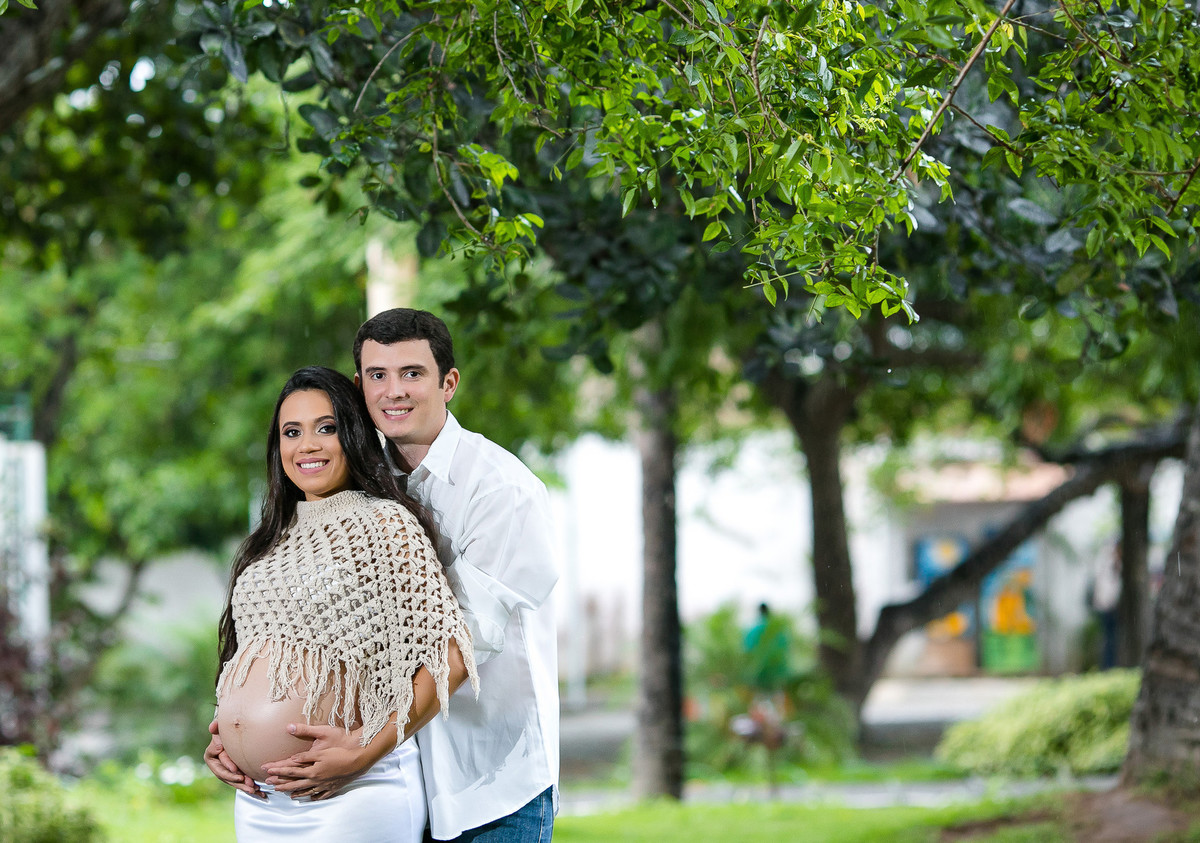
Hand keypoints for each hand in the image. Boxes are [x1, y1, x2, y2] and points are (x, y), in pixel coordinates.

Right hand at [203, 719, 263, 798]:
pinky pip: (242, 783)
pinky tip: (260, 793)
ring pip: (235, 782)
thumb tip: (212, 727)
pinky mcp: (236, 774)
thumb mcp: (220, 727)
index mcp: (211, 757)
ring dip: (244, 787)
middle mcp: (218, 766)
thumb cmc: (225, 729)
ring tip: (254, 789)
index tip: (236, 769)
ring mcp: (227, 771)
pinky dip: (250, 788)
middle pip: (227, 777)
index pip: (219, 765)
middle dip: (237, 781)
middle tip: (247, 783)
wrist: (234, 734)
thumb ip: (216, 726)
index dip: (227, 768)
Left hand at [260, 722, 393, 800]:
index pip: (290, 770)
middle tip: (270, 784)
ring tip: (286, 794)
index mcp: (312, 769)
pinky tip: (309, 797)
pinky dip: (313, 796)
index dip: (277, 769)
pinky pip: (320, 794)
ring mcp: (325, 785)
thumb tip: (292, 756)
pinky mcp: (334, 786)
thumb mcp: (323, 745)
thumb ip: (306, 753)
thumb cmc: (342, 745)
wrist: (360, 756)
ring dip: (295, 791)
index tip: (266, 769)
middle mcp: (316, 779)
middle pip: (295, 783)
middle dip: (281, 783)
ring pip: (306, 790)